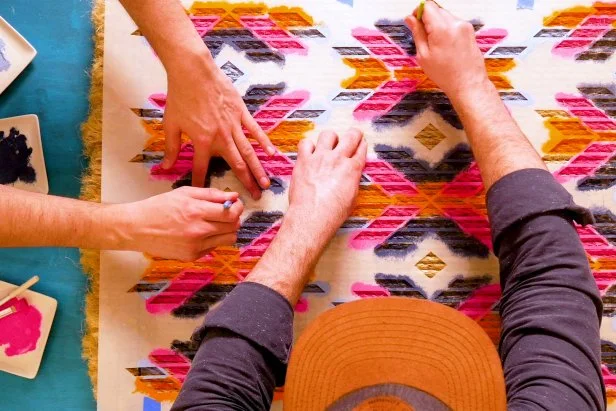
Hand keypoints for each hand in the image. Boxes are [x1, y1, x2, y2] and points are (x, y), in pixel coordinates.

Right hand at [112, 187, 243, 261]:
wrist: (137, 228)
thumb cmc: (160, 206)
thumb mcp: (184, 193)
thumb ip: (211, 194)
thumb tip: (234, 195)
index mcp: (196, 211)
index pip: (231, 213)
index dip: (238, 207)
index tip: (235, 203)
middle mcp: (198, 231)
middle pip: (233, 227)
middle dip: (235, 218)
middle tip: (228, 213)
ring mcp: (195, 246)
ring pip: (228, 239)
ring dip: (228, 230)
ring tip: (217, 223)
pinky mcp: (192, 256)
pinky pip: (214, 247)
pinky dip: (213, 239)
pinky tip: (202, 233)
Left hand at [162, 49, 276, 199]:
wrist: (193, 72)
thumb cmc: (180, 97)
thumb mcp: (171, 124)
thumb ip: (172, 148)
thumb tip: (166, 167)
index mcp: (201, 142)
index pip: (202, 169)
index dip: (203, 182)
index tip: (208, 196)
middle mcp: (220, 137)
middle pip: (235, 165)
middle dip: (245, 183)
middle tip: (254, 197)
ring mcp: (233, 125)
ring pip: (248, 152)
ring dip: (258, 169)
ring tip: (265, 183)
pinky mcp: (241, 113)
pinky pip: (255, 130)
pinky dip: (264, 142)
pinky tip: (271, 153)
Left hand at [286, 128, 366, 242]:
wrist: (312, 216)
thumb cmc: (332, 213)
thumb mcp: (352, 198)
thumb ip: (352, 181)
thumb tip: (350, 176)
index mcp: (352, 169)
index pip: (361, 149)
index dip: (362, 145)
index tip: (361, 144)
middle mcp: (338, 159)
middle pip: (351, 136)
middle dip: (354, 134)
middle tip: (352, 136)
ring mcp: (320, 157)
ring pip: (328, 135)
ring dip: (330, 139)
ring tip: (328, 145)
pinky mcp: (304, 160)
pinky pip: (305, 143)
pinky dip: (308, 146)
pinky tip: (310, 152)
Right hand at [405, 2, 489, 101]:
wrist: (468, 83)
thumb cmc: (445, 74)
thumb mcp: (424, 55)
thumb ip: (417, 33)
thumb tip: (410, 19)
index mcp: (442, 28)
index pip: (427, 6)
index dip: (418, 13)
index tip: (414, 23)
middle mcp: (455, 23)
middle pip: (436, 9)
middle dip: (427, 19)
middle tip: (423, 36)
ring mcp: (464, 26)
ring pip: (445, 16)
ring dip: (437, 24)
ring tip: (435, 44)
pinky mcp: (470, 30)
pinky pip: (453, 23)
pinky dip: (446, 29)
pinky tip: (445, 45)